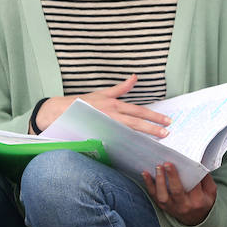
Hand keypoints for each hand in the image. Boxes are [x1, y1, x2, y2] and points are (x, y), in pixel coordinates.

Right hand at [33, 76, 169, 136]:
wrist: (59, 111)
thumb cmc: (83, 102)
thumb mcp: (103, 92)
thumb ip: (121, 88)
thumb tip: (135, 77)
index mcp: (114, 104)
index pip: (138, 112)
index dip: (153, 117)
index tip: (167, 121)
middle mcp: (111, 115)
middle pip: (136, 123)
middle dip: (153, 129)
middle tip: (166, 133)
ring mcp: (105, 126)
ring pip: (127, 133)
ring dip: (142, 137)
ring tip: (155, 141)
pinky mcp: (98, 135)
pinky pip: (115, 141)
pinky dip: (125, 144)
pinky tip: (134, 149)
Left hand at [143, 163, 216, 225]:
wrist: (196, 220)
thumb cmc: (203, 202)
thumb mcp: (211, 192)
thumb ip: (206, 179)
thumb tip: (198, 164)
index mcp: (198, 201)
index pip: (194, 186)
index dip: (190, 173)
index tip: (185, 162)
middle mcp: (184, 206)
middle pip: (177, 191)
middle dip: (172, 177)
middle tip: (168, 164)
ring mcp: (172, 207)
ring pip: (163, 196)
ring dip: (159, 181)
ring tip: (158, 167)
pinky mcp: (163, 207)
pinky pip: (154, 196)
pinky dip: (149, 185)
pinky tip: (145, 174)